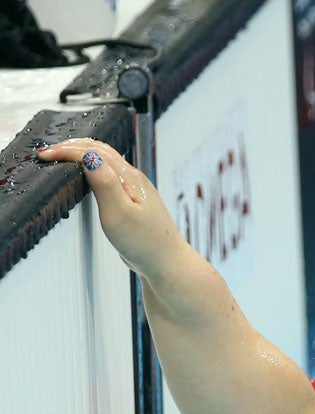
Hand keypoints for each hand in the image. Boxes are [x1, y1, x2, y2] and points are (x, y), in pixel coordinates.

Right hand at [36, 139, 187, 279]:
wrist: (167, 263)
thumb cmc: (145, 243)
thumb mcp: (119, 213)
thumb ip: (104, 183)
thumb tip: (90, 157)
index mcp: (130, 179)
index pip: (94, 152)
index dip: (67, 150)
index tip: (45, 156)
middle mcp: (134, 179)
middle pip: (101, 150)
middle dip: (71, 147)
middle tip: (47, 153)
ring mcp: (134, 189)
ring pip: (106, 161)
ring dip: (81, 154)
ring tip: (60, 157)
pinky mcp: (133, 201)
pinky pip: (109, 175)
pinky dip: (91, 168)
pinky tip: (83, 176)